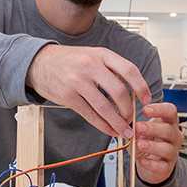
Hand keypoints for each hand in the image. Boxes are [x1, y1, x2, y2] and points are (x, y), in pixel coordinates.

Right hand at [25, 45, 150, 136]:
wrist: (39, 62)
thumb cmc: (69, 60)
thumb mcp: (92, 55)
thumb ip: (111, 69)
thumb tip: (132, 93)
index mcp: (102, 54)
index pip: (129, 70)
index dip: (141, 87)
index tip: (147, 99)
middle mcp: (91, 66)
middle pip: (119, 92)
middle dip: (129, 110)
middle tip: (132, 119)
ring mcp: (78, 81)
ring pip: (105, 107)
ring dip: (117, 123)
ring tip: (124, 131)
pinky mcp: (68, 96)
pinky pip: (90, 114)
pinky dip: (102, 125)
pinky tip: (109, 130)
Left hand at [132, 102, 180, 184]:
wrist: (151, 162)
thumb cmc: (148, 141)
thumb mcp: (141, 131)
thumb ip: (135, 127)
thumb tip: (127, 126)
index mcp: (169, 122)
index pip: (170, 111)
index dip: (159, 109)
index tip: (145, 110)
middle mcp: (174, 136)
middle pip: (169, 130)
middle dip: (152, 128)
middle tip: (138, 127)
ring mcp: (172, 152)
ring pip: (167, 148)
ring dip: (151, 146)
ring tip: (139, 144)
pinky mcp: (167, 166)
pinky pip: (161, 166)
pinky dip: (151, 163)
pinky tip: (142, 160)